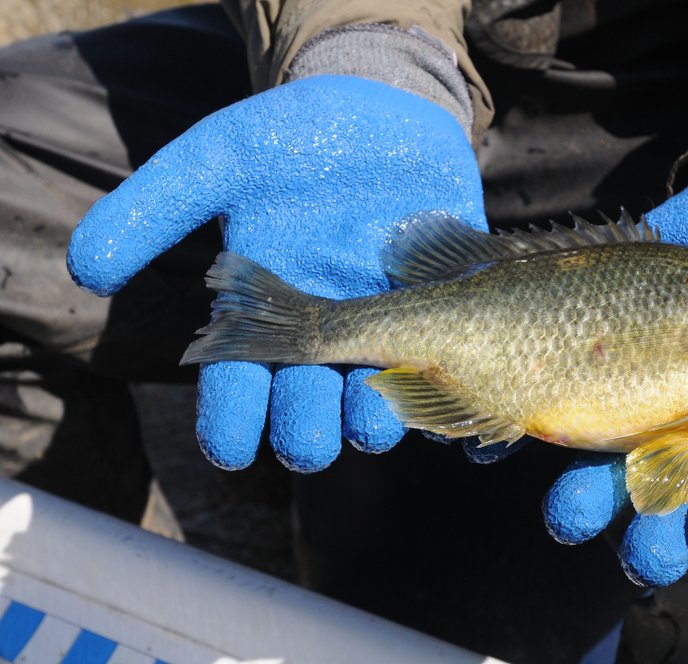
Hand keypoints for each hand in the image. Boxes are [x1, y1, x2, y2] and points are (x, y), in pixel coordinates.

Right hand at [68, 75, 484, 470]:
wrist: (382, 108)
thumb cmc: (291, 136)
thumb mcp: (219, 159)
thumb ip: (156, 207)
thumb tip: (88, 270)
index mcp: (265, 317)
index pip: (236, 393)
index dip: (229, 426)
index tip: (231, 445)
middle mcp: (325, 338)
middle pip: (306, 413)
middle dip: (305, 433)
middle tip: (309, 434)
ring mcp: (391, 329)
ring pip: (375, 405)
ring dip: (371, 422)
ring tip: (373, 410)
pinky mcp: (449, 312)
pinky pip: (453, 371)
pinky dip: (457, 400)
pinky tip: (457, 408)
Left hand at [542, 173, 687, 585]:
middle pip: (684, 480)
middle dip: (664, 521)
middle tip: (645, 556)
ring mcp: (643, 384)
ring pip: (612, 451)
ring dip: (590, 491)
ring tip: (569, 516)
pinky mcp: (592, 351)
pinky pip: (553, 389)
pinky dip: (518, 420)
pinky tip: (495, 444)